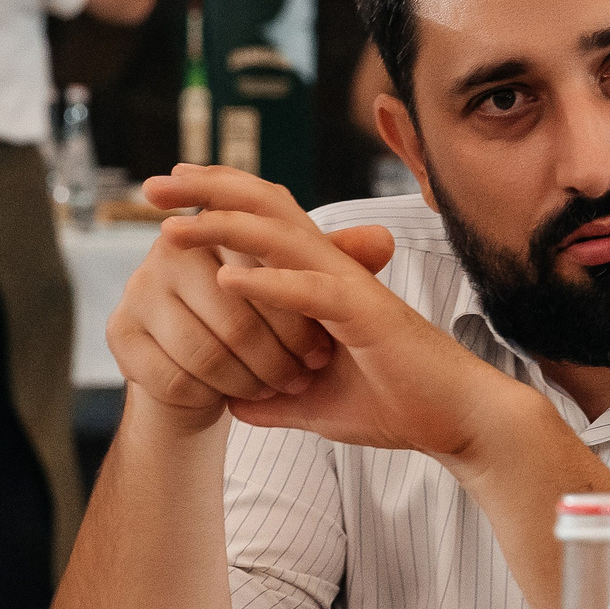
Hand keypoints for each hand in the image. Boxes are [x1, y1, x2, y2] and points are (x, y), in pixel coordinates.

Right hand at [106, 180, 358, 435]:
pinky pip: (175, 377)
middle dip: (278, 354)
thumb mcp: (300, 290)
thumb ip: (337, 260)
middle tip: (304, 377)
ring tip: (276, 390)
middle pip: (236, 313)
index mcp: (214, 226)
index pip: (265, 271)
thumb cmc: (261, 322)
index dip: (298, 316)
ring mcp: (137, 290)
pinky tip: (233, 399)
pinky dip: (214, 396)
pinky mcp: (120, 333)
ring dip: (249, 380)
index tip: (322, 350)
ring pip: (206, 351)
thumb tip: (385, 239)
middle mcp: (168, 251)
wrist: (206, 373)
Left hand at [137, 167, 530, 470]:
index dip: (217, 201)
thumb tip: (233, 406)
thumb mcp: (317, 407)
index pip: (266, 222)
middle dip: (206, 191)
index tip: (167, 200)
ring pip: (282, 238)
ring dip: (223, 227)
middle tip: (150, 186)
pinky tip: (227, 279)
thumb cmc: (399, 405)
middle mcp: (336, 271)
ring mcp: (353, 289)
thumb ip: (274, 401)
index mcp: (323, 281)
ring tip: (169, 229)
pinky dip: (268, 284)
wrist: (459, 421)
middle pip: (267, 208)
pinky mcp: (369, 316)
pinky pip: (311, 292)